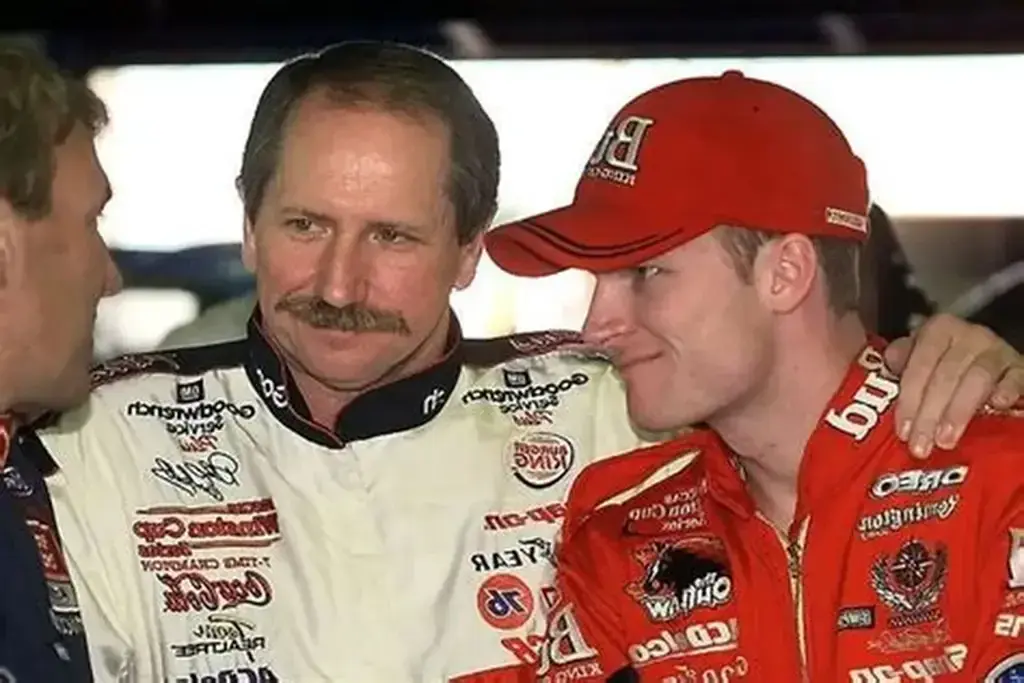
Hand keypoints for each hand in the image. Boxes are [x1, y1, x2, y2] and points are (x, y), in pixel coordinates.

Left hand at [885, 314, 1022, 458]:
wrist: (992, 365)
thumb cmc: (947, 366)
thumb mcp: (921, 359)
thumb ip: (903, 362)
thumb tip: (889, 363)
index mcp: (938, 331)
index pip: (919, 365)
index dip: (909, 400)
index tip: (902, 432)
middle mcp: (968, 335)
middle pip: (945, 375)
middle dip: (929, 414)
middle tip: (921, 446)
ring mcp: (997, 350)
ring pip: (977, 378)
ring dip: (958, 411)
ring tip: (946, 440)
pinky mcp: (1021, 367)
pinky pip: (1016, 378)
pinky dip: (1006, 391)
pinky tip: (997, 407)